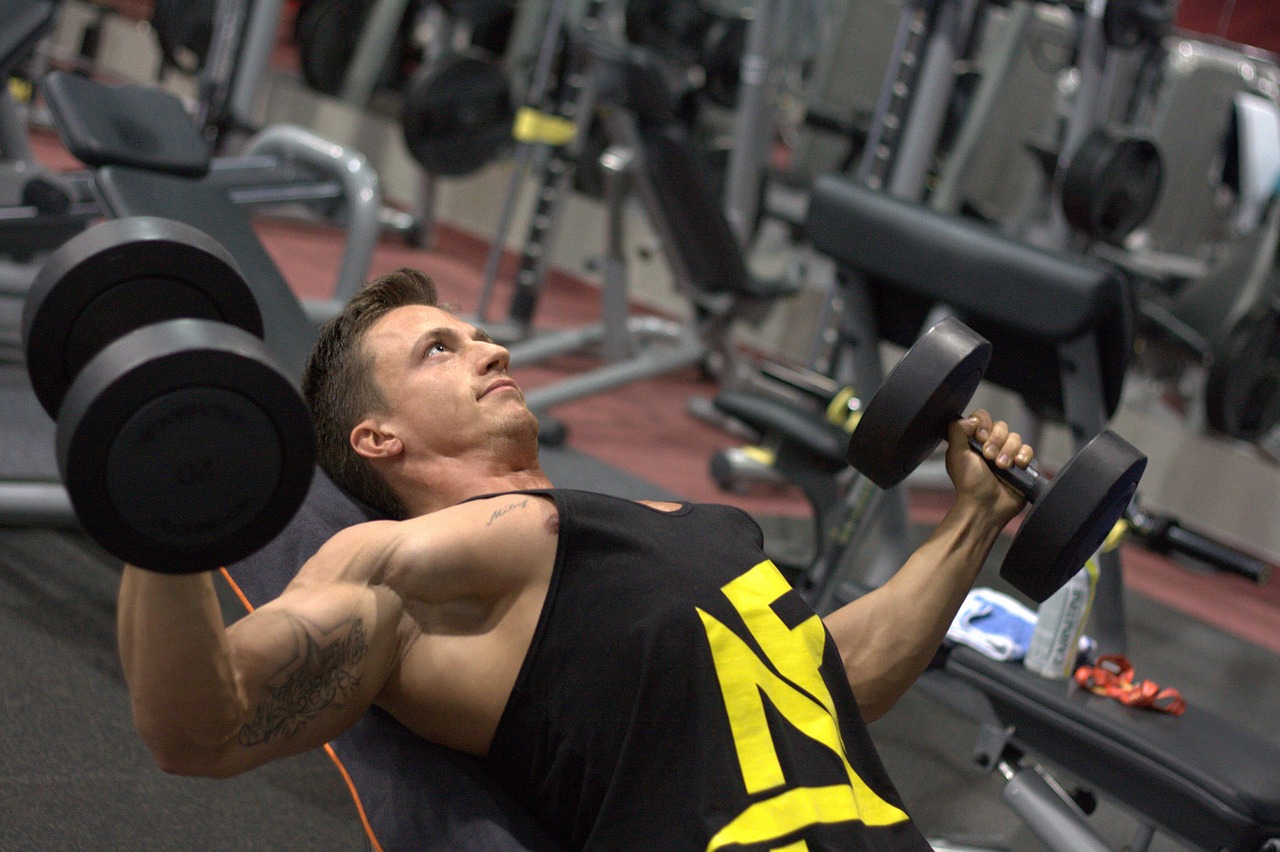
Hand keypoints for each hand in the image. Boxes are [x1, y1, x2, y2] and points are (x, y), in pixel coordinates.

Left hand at [945, 409, 1033, 524]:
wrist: (986, 505)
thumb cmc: (969, 483)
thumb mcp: (956, 455)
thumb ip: (957, 431)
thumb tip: (971, 418)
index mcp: (974, 440)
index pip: (982, 417)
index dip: (983, 424)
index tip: (979, 436)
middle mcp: (991, 444)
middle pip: (1001, 426)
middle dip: (996, 440)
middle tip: (989, 456)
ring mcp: (1007, 453)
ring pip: (1015, 437)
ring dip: (1008, 451)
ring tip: (1001, 467)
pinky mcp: (1022, 464)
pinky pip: (1028, 450)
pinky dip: (1023, 456)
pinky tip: (1016, 466)